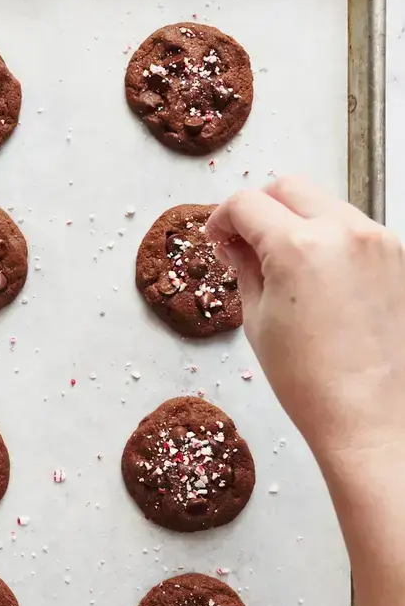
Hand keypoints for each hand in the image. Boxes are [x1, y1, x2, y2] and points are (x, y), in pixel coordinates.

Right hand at [205, 177, 404, 466]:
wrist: (370, 417)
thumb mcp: (258, 321)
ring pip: (324, 203)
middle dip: (260, 207)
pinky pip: (353, 228)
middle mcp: (343, 231)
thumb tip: (235, 243)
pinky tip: (316, 277)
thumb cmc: (310, 381)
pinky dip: (328, 238)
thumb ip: (245, 268)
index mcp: (299, 246)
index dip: (222, 219)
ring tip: (282, 264)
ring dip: (296, 219)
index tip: (218, 239)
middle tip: (245, 242)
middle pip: (289, 188)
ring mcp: (377, 240)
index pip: (248, 204)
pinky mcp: (396, 256)